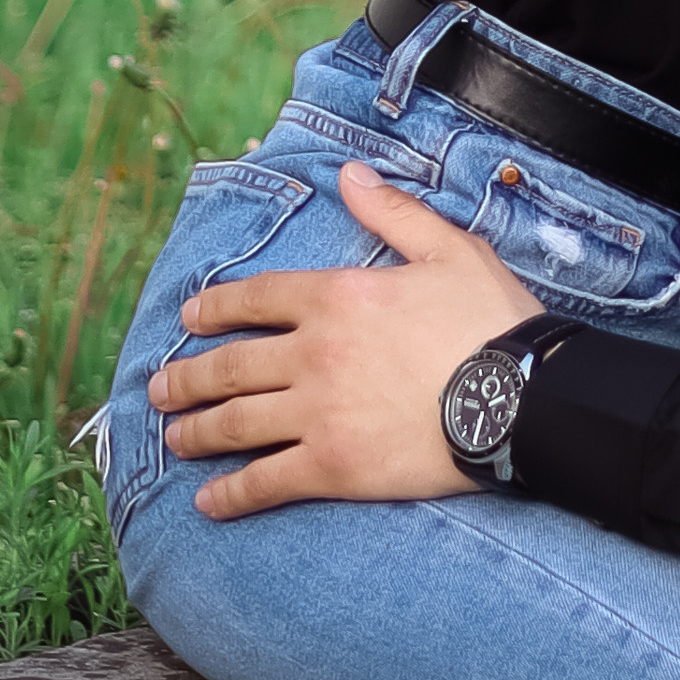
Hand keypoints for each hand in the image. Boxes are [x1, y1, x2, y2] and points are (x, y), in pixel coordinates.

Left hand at [148, 162, 542, 517]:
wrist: (519, 398)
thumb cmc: (489, 321)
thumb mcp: (448, 249)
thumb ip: (392, 213)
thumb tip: (349, 175)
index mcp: (337, 297)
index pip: (257, 298)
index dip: (215, 309)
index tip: (188, 320)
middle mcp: (313, 354)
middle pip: (231, 366)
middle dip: (187, 379)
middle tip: (160, 390)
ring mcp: (317, 414)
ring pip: (236, 423)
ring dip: (196, 432)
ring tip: (173, 439)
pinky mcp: (332, 467)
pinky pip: (266, 482)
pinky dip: (231, 494)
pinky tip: (209, 503)